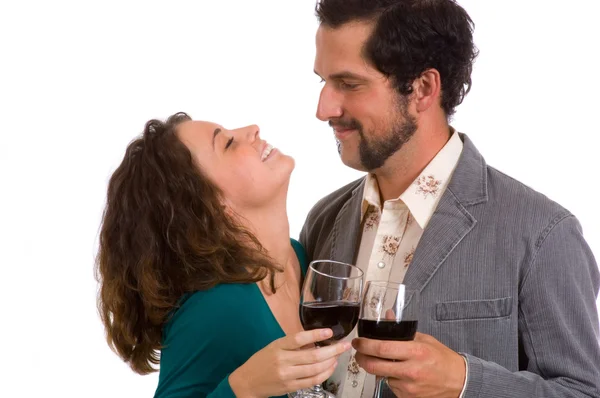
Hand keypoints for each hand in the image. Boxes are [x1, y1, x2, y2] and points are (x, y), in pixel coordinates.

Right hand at [229, 328, 350, 397]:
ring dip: (330, 362)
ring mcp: (287, 375)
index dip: (316, 335)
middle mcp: (282, 360)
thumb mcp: (274, 346)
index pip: (299, 338)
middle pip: (313, 355)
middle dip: (332, 350)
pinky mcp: (290, 387)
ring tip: (338, 356)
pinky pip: (312, 381)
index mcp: (278, 346)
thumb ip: (292, 344)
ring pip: (315, 369)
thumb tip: (316, 339)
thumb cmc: (262, 361)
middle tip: (344, 345)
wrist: (247, 382)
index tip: (329, 332)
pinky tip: (331, 367)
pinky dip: (324, 374)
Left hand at [352, 332, 465, 397]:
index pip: (382, 348)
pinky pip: (391, 386)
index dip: (365, 345)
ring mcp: (409, 386)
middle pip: (374, 366)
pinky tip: (399, 374)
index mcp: (416, 352)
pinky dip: (390, 379)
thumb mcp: (425, 339)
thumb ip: (403, 330)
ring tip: (387, 362)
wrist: (459, 381)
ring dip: (378, 369)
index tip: (358, 341)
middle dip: (361, 358)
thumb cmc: (443, 359)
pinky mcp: (407, 397)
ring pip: (381, 376)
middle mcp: (411, 370)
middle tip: (359, 352)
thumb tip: (387, 316)